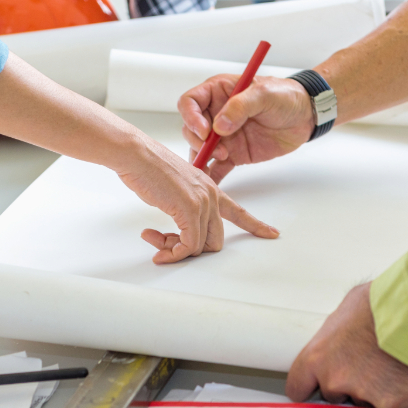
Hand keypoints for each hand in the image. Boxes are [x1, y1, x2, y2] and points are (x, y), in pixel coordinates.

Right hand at [116, 136, 279, 263]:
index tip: (271, 233)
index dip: (255, 225)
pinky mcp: (189, 209)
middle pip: (214, 240)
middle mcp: (211, 195)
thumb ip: (184, 209)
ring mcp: (202, 202)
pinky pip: (187, 246)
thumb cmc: (148, 169)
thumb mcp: (174, 191)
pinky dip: (171, 252)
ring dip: (173, 249)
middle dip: (189, 249)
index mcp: (210, 188)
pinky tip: (154, 243)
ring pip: (198, 247)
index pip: (238, 211)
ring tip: (153, 239)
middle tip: (164, 243)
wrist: (136, 155)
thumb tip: (181, 234)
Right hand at [178, 75, 315, 182]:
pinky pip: (216, 168)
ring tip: (217, 166)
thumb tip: (219, 126)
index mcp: (217, 93)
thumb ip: (240, 107)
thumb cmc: (285, 96)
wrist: (305, 116)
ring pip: (199, 150)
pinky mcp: (233, 155)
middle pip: (191, 129)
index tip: (205, 130)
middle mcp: (215, 115)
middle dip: (198, 142)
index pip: (190, 102)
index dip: (191, 117)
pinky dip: (212, 177)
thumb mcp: (264, 94)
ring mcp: (223, 137)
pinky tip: (211, 187)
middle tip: (218, 151)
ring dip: (202, 160)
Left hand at [286, 283, 407, 407]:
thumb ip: (334, 335)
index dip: (308, 388)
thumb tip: (338, 336)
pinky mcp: (386, 401)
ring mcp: (360, 393)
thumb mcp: (345, 313)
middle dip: (345, 385)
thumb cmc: (380, 306)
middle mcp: (333, 379)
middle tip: (363, 366)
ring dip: (371, 390)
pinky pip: (389, 404)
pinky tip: (403, 373)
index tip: (313, 388)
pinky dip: (398, 393)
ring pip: (361, 402)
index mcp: (316, 357)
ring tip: (386, 365)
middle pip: (332, 396)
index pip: (297, 387)